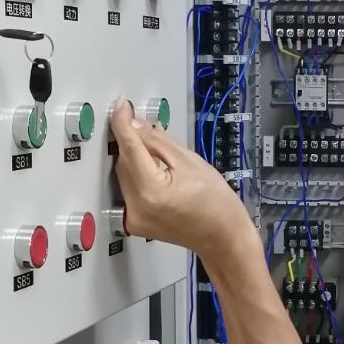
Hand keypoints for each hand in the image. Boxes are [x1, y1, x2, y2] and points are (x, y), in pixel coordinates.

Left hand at [110, 100, 255, 262]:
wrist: (223, 237)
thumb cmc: (216, 203)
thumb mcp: (191, 162)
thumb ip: (158, 142)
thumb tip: (136, 125)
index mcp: (151, 191)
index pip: (129, 147)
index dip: (123, 122)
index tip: (121, 106)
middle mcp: (137, 207)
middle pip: (123, 161)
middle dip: (134, 142)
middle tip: (150, 131)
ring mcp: (133, 218)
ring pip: (123, 175)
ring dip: (135, 159)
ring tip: (162, 159)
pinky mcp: (134, 222)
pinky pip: (127, 190)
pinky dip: (137, 176)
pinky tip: (156, 174)